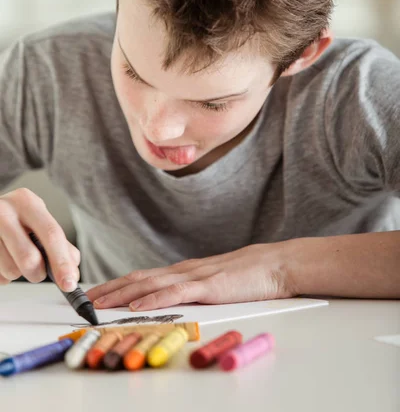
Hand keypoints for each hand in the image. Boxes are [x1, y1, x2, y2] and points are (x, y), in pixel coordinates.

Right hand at [0, 188, 80, 290]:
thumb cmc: (16, 218)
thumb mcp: (38, 220)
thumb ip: (60, 244)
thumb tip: (72, 273)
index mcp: (27, 202)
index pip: (51, 235)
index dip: (62, 262)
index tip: (69, 283)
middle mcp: (5, 211)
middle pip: (30, 258)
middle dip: (38, 273)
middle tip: (38, 272)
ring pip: (11, 270)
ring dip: (18, 273)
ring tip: (14, 259)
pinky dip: (4, 275)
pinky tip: (2, 260)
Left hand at [86, 243, 295, 310]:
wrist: (274, 264)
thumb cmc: (247, 275)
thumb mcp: (213, 282)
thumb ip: (193, 289)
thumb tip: (172, 299)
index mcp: (183, 271)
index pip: (143, 276)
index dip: (117, 284)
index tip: (97, 293)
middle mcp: (183, 270)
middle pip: (139, 278)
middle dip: (110, 288)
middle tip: (85, 298)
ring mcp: (195, 277)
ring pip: (150, 284)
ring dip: (122, 293)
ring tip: (100, 302)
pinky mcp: (209, 286)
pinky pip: (176, 292)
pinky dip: (154, 298)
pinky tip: (138, 304)